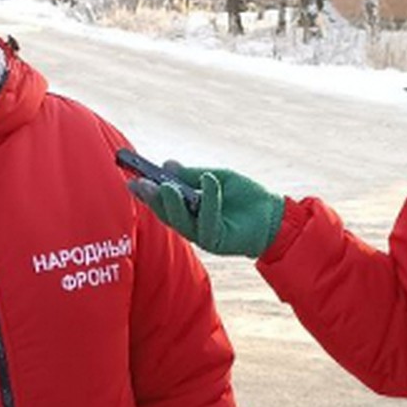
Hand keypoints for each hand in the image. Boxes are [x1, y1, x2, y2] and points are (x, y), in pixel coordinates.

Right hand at [128, 162, 284, 257]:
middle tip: (142, 184)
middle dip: (153, 199)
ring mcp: (204, 235)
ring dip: (173, 204)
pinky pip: (208, 223)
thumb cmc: (246, 196)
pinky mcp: (219, 241)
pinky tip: (209, 181)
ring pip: (182, 223)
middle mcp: (193, 225)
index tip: (131, 178)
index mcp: (189, 210)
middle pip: (167, 215)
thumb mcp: (217, 178)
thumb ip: (192, 175)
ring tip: (167, 187)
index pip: (163, 203)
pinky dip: (208, 201)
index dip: (146, 193)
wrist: (274, 214)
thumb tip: (166, 165)